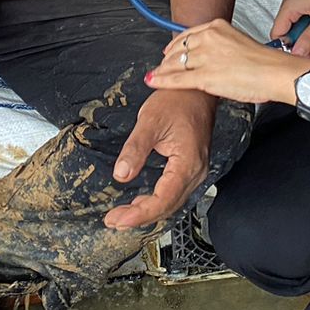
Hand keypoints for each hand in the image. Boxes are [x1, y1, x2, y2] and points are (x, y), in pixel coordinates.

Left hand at [105, 89, 215, 229]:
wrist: (195, 89)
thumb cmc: (177, 100)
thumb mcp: (149, 121)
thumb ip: (135, 150)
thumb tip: (121, 175)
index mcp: (188, 163)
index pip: (163, 200)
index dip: (140, 214)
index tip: (118, 219)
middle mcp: (196, 172)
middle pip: (168, 206)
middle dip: (139, 217)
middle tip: (113, 220)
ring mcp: (195, 171)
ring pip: (172, 203)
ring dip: (147, 212)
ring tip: (122, 216)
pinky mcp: (190, 168)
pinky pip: (174, 193)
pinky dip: (156, 202)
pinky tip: (140, 203)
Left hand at [147, 18, 305, 105]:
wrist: (274, 72)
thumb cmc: (263, 62)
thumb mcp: (239, 41)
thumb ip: (221, 45)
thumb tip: (210, 56)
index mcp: (217, 27)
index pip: (187, 34)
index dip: (175, 44)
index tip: (169, 49)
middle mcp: (208, 39)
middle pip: (178, 48)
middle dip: (167, 59)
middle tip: (161, 66)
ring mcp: (205, 57)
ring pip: (175, 63)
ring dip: (162, 70)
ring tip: (155, 75)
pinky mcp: (205, 76)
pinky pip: (177, 78)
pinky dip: (162, 80)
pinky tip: (153, 81)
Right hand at [270, 0, 309, 57]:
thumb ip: (309, 38)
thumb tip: (297, 53)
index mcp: (290, 6)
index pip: (277, 33)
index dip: (286, 47)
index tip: (298, 55)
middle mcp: (291, 5)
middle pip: (287, 32)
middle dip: (300, 44)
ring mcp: (298, 5)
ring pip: (296, 29)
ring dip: (307, 38)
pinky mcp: (306, 5)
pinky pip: (303, 23)